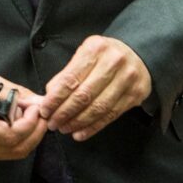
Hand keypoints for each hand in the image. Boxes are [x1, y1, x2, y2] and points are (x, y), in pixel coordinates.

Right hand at [0, 72, 46, 163]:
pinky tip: (20, 124)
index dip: (29, 123)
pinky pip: (9, 152)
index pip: (10, 135)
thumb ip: (16, 94)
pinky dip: (20, 139)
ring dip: (30, 135)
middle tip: (40, 112)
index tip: (35, 108)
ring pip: (16, 152)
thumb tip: (40, 102)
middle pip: (17, 148)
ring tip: (30, 116)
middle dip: (35, 131)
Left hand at [28, 35, 150, 141]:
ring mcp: (127, 79)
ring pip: (98, 108)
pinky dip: (93, 127)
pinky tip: (80, 133)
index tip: (45, 110)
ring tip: (64, 129)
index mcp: (95, 49)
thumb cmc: (103, 54)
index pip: (70, 79)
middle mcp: (113, 63)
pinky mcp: (136, 95)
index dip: (55, 98)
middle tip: (52, 123)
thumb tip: (50, 96)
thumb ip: (67, 73)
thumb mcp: (84, 54)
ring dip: (78, 122)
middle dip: (64, 113)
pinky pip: (111, 115)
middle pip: (84, 95)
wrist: (137, 53)